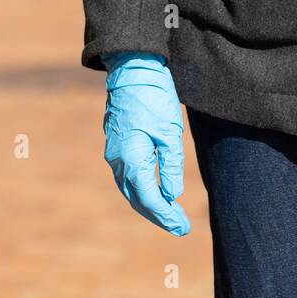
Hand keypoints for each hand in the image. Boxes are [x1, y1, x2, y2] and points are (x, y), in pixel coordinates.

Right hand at [103, 52, 189, 235]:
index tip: (183, 227)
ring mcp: (113, 153)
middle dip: (159, 215)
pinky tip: (155, 192)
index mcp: (131, 158)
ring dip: (149, 204)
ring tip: (170, 215)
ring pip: (130, 189)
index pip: (149, 197)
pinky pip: (127, 176)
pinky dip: (141, 189)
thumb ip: (170, 166)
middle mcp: (117, 160)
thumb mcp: (170, 132)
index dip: (166, 215)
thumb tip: (172, 195)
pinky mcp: (116, 145)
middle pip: (137, 198)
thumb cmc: (154, 97)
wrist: (133, 69)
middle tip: (180, 228)